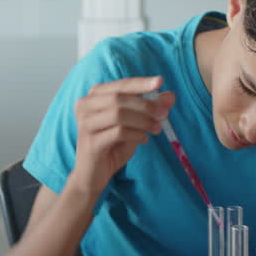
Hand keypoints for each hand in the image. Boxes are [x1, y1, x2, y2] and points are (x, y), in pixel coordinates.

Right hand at [70, 76, 173, 194]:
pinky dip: (136, 135)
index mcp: (94, 96)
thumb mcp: (134, 124)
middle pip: (119, 98)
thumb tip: (170, 96)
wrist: (92, 174)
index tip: (160, 81)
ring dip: (143, 121)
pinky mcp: (91, 142)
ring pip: (119, 114)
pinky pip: (119, 133)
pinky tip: (144, 140)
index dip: (140, 83)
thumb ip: (150, 109)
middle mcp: (85, 106)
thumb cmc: (112, 145)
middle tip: (164, 114)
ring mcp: (85, 124)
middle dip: (146, 105)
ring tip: (156, 129)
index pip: (120, 84)